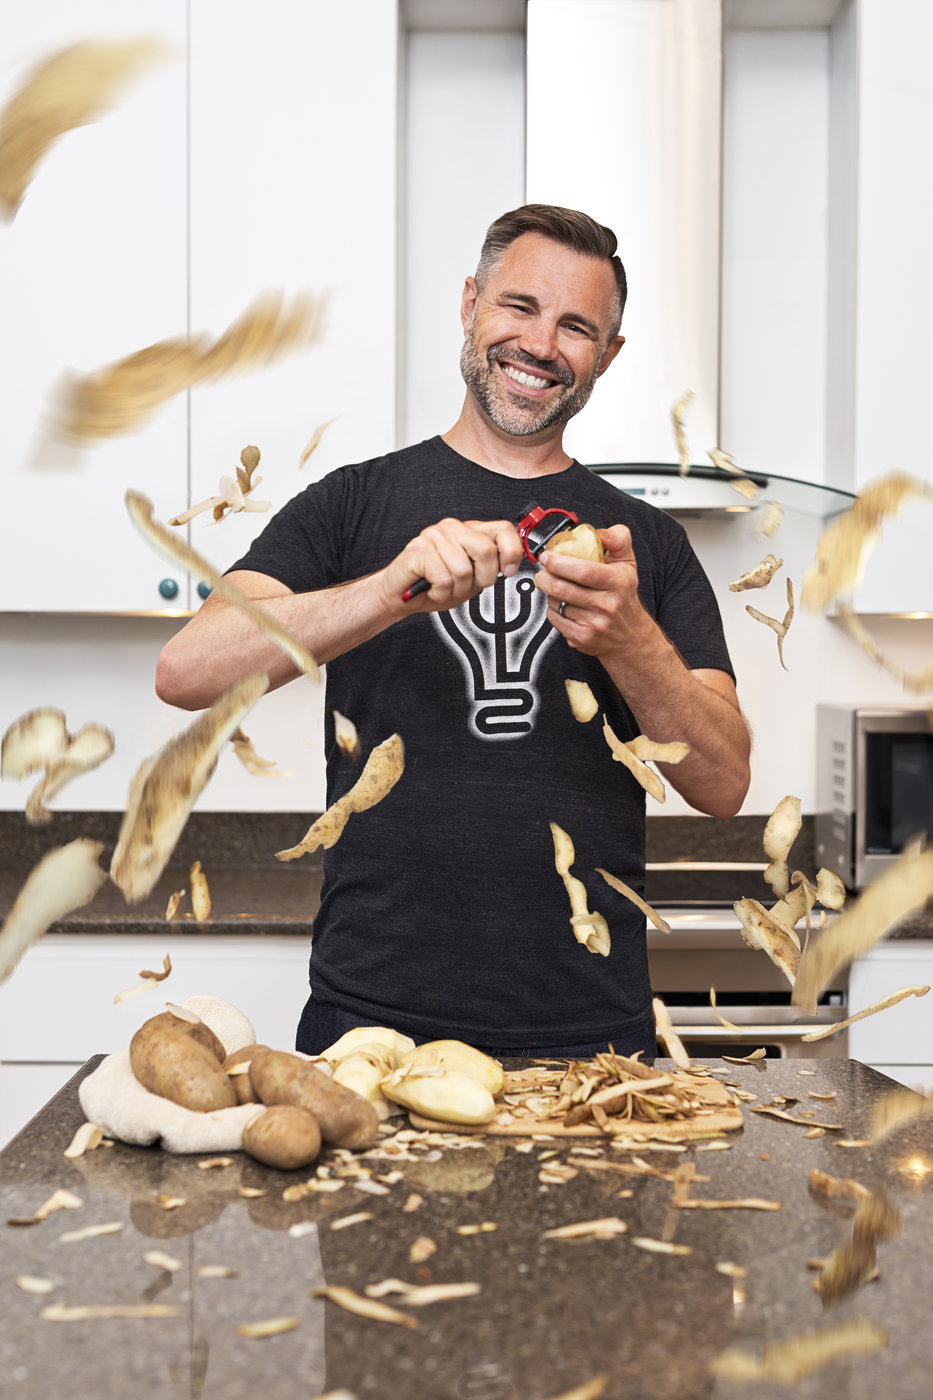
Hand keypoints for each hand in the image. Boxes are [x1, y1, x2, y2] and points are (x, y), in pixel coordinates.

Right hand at [383, 517, 524, 612]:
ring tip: (443, 587)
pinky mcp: (419, 550)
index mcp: (468, 531)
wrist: (400, 595)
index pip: (503, 529)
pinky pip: (443, 580)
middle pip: (486, 551)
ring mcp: (434, 536)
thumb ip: (490, 566)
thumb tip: (510, 563)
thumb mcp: (471, 578)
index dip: (512, 552)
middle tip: (465, 585)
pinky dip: (439, 593)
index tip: (507, 571)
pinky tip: (431, 588)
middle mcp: (451, 528)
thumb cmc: (433, 585)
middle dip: (481, 579)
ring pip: (463, 570)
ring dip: (456, 590)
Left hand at [534, 524, 646, 655]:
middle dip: (545, 577)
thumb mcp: (627, 563)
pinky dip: (552, 609)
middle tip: (542, 571)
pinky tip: (561, 604)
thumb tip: (600, 532)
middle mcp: (607, 604)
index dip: (559, 562)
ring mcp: (594, 623)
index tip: (547, 556)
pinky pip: (555, 619)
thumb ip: (618, 539)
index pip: (583, 571)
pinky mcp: (582, 638)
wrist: (630, 635)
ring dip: (549, 592)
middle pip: (563, 588)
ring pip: (556, 602)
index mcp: (618, 582)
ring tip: (556, 587)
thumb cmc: (624, 595)